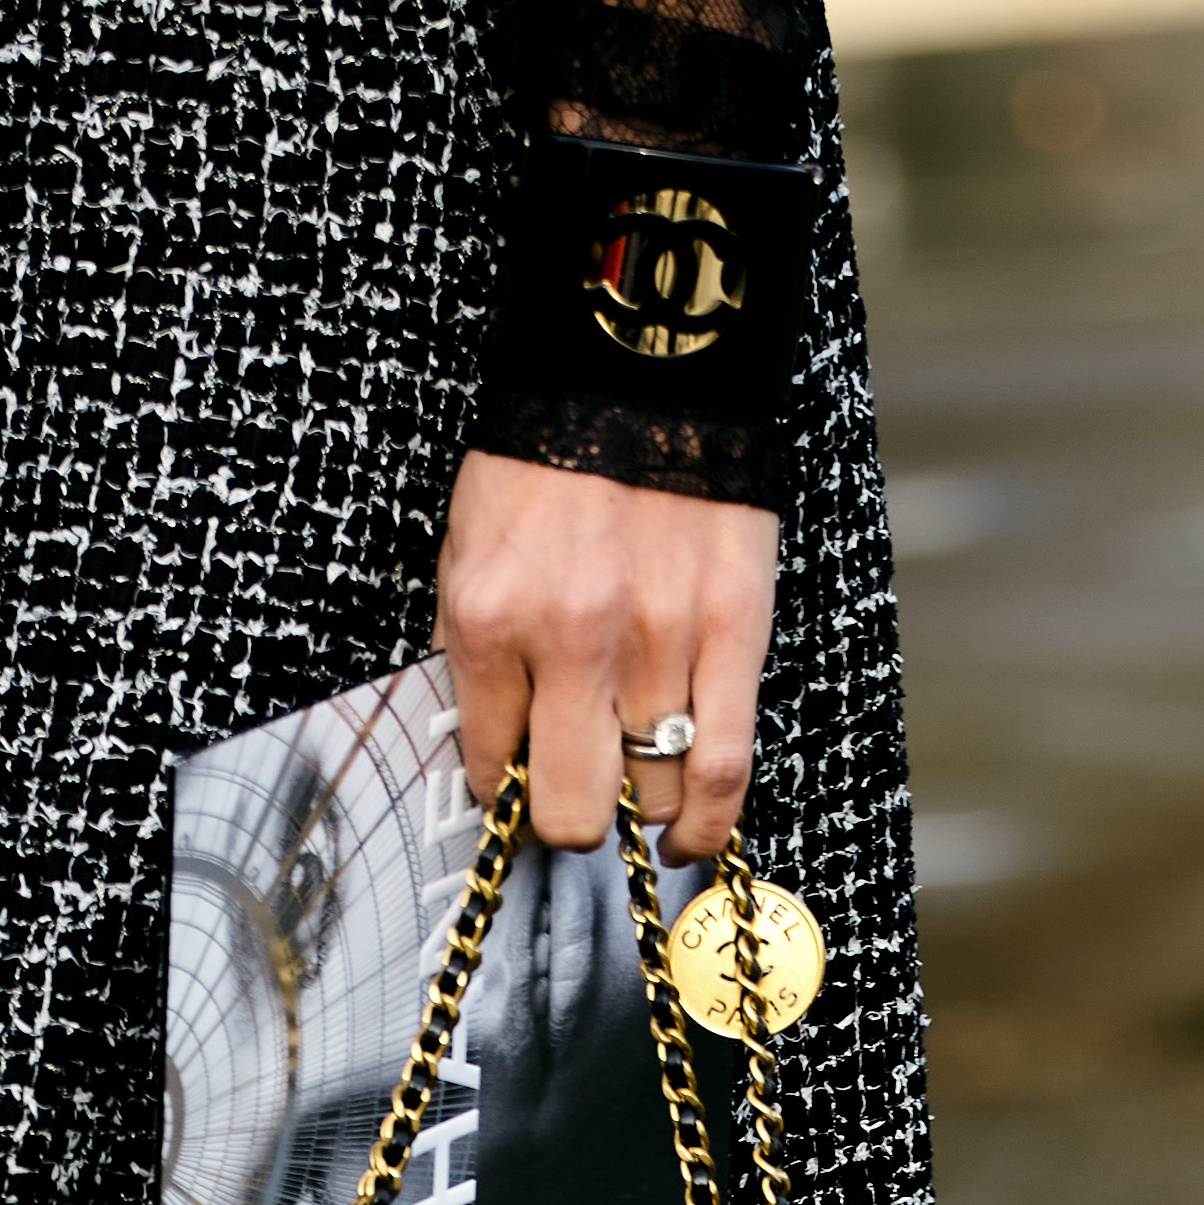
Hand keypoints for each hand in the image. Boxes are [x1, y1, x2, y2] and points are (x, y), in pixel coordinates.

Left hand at [436, 451, 779, 863]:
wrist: (641, 369)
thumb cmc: (549, 460)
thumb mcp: (470, 553)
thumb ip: (479, 656)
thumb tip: (497, 752)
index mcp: (492, 619)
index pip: (491, 767)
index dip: (504, 789)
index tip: (520, 780)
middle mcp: (573, 643)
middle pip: (573, 810)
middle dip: (570, 819)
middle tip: (577, 797)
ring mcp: (658, 642)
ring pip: (651, 796)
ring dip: (641, 809)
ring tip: (639, 800)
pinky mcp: (733, 631)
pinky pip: (722, 766)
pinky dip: (707, 821)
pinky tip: (689, 835)